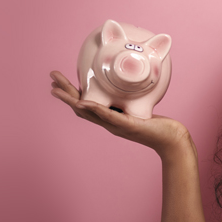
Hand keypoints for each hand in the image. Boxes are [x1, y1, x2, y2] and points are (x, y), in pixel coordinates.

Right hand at [49, 70, 193, 158]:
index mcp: (109, 118)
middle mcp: (108, 123)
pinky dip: (94, 109)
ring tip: (58, 90)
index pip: (84, 104)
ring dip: (71, 100)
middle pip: (79, 108)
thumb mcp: (137, 110)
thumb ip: (126, 103)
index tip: (57, 84)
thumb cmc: (156, 126)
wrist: (170, 140)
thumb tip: (121, 90)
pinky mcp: (127, 125)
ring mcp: (115, 125)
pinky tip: (83, 103)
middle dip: (64, 94)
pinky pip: (108, 116)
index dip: (69, 94)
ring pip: (88, 112)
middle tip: (51, 80)